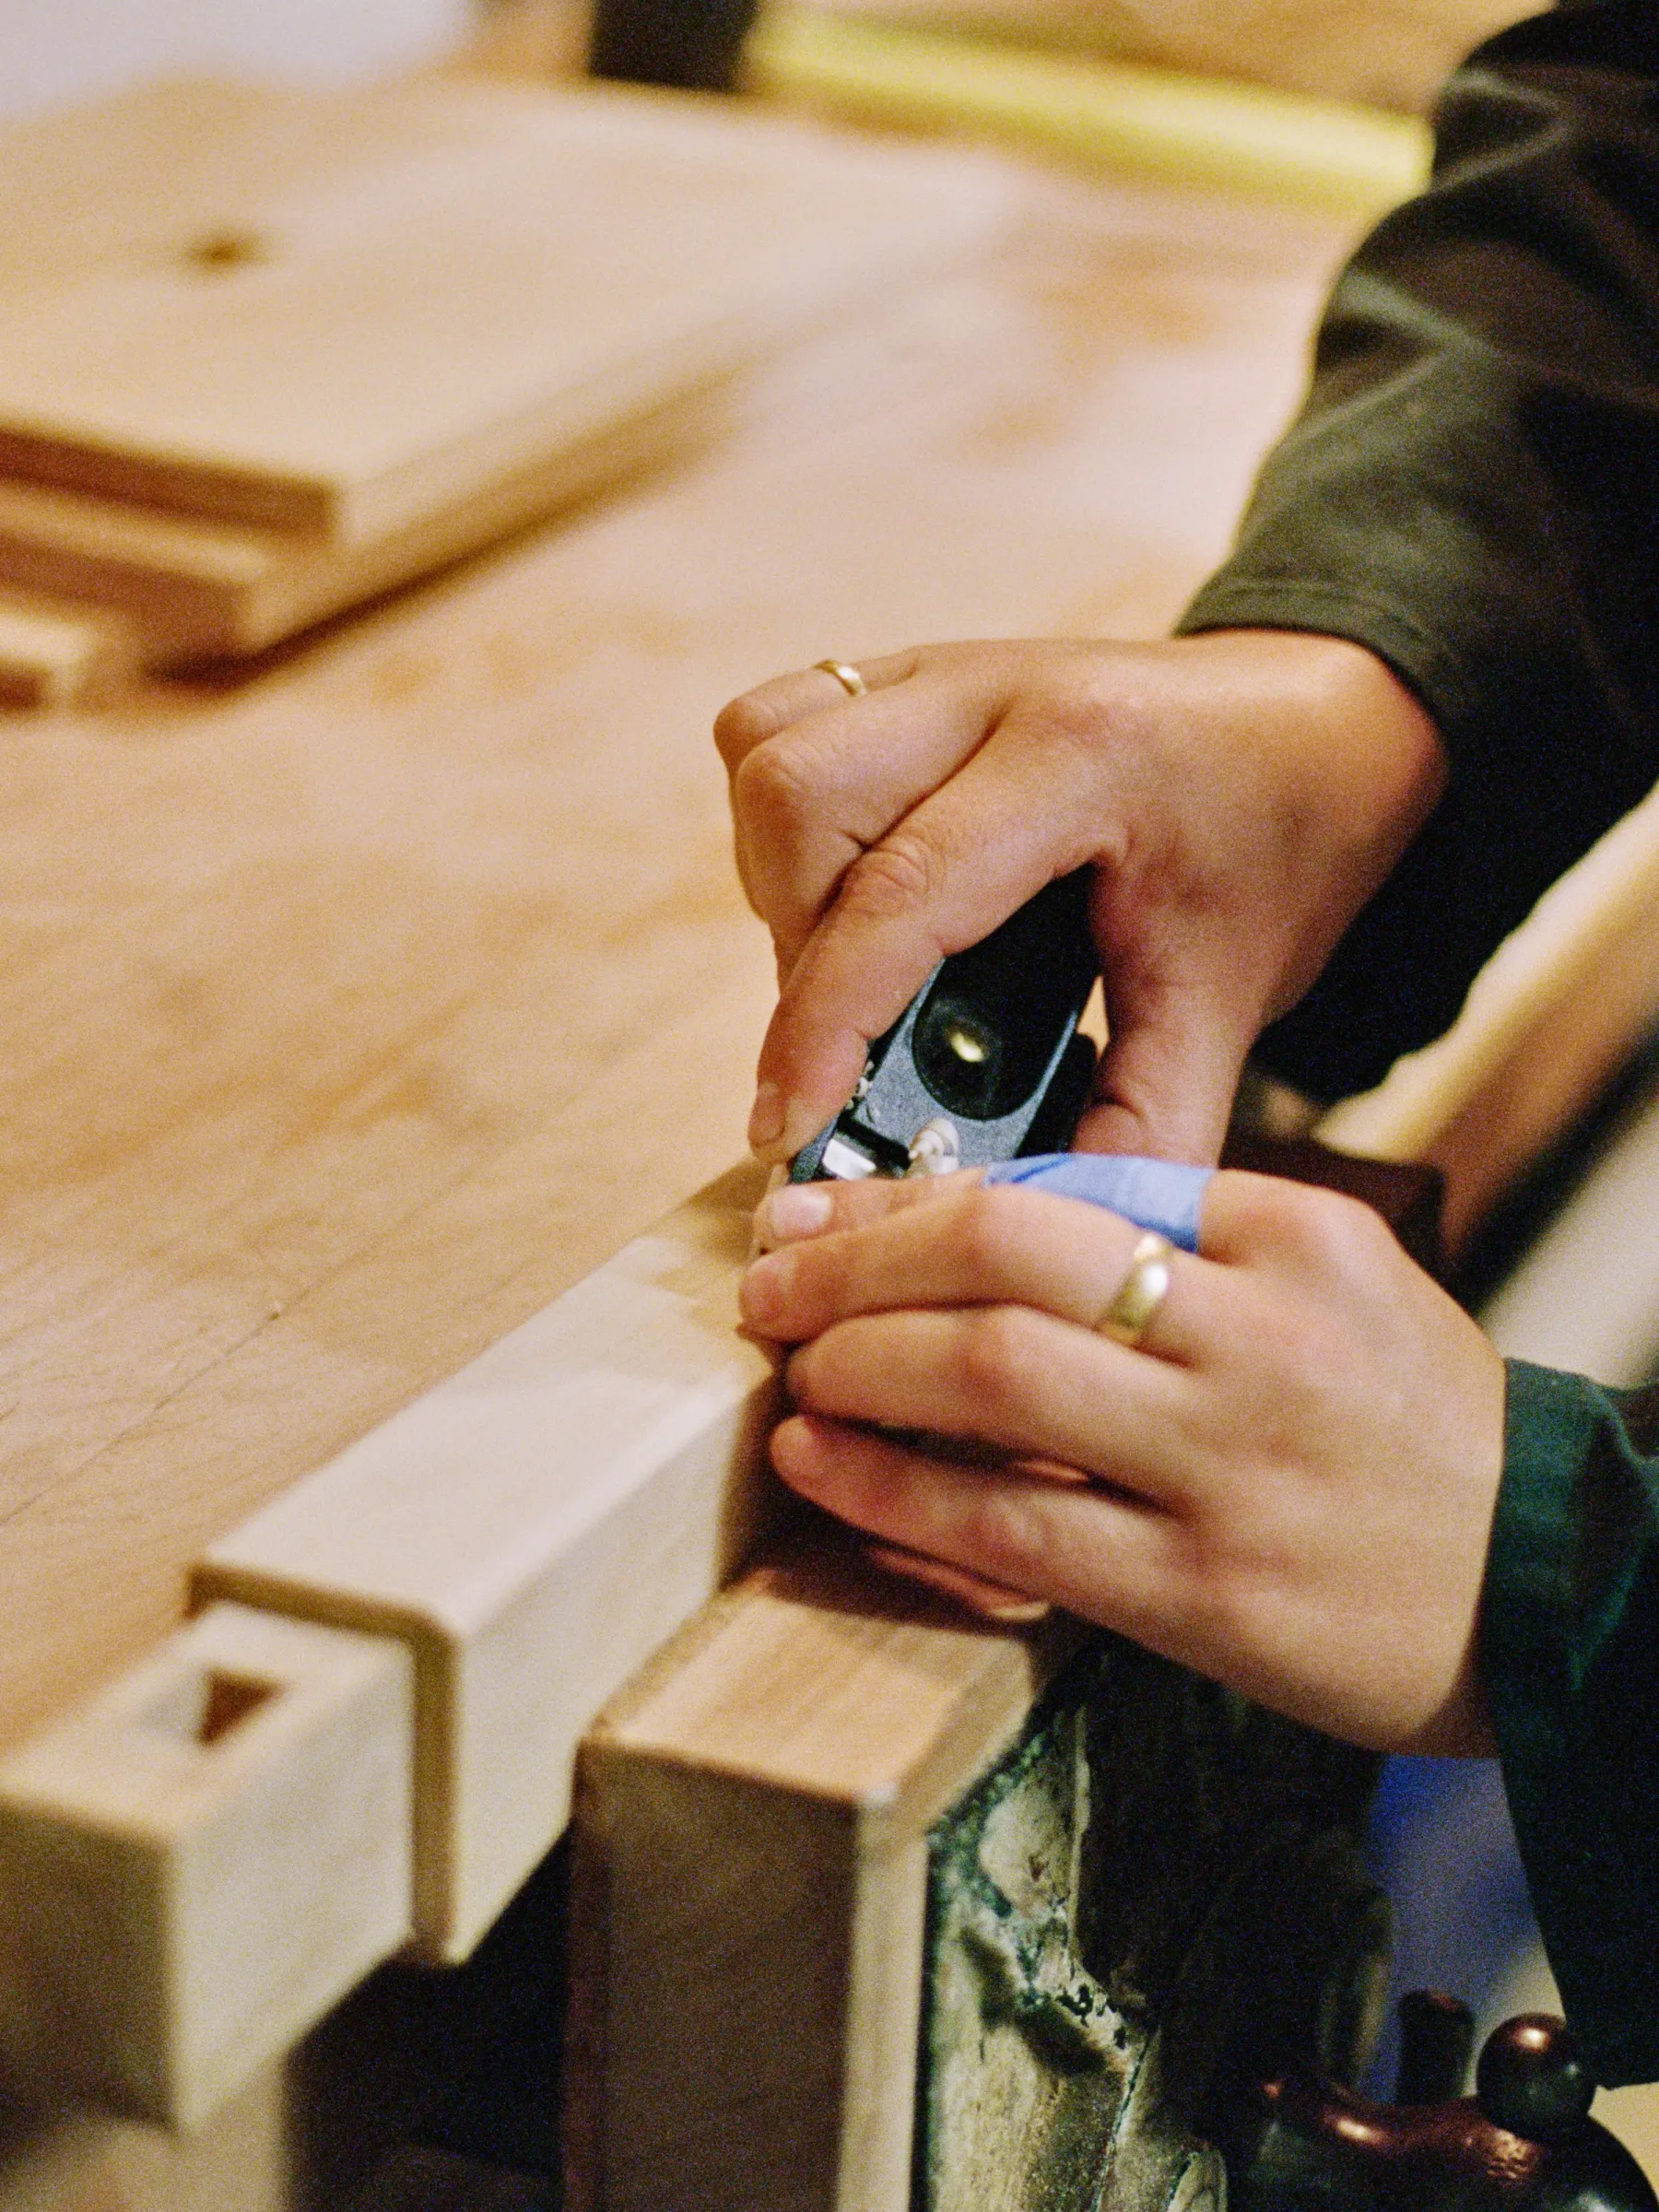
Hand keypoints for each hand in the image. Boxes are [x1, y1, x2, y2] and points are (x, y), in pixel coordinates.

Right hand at [715, 632, 1443, 1164]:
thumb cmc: (1285, 846)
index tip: (784, 1128)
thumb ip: (1142, 1130)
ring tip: (855, 968)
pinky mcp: (910, 675)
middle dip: (798, 948)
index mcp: (1086, 755)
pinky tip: (851, 897)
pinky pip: (780, 728)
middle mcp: (994, 687)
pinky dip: (785, 828)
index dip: (821, 1027)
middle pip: (796, 795)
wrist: (1326, 721)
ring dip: (781, 883)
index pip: (899, 894)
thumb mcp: (1231, 999)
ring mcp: (942, 667)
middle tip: (854, 1041)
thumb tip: (1035, 1234)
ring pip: (768, 753)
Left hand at [740, 1171, 1506, 1755]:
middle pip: (1004, 1256)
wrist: (1553, 1590)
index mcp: (1292, 1239)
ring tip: (789, 1363)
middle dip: (856, 1257)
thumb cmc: (1419, 1429)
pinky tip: (819, 1463)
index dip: (916, 1195)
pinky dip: (892, 1489)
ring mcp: (1228, 1466)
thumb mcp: (1339, 1288)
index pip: (1063, 1184)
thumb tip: (981, 1224)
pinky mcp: (1202, 1592)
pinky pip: (1009, 1527)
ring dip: (855, 1359)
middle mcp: (1260, 1336)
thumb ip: (1188, 1241)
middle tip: (769, 1275)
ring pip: (990, 1375)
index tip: (825, 1204)